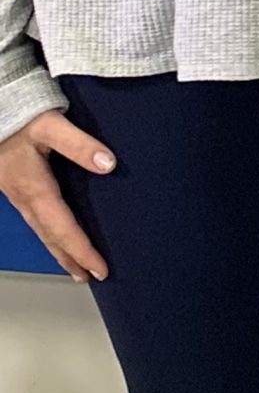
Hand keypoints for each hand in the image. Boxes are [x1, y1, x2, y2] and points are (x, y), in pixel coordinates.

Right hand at [0, 112, 113, 281]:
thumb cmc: (18, 115)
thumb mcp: (51, 126)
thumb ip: (79, 144)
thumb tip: (109, 165)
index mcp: (35, 188)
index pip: (63, 229)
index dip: (82, 251)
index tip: (100, 269)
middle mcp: (24, 196)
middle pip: (50, 237)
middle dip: (70, 258)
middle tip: (89, 277)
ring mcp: (16, 193)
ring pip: (39, 229)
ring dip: (58, 249)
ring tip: (74, 266)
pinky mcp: (15, 185)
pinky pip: (34, 217)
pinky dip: (48, 232)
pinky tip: (54, 232)